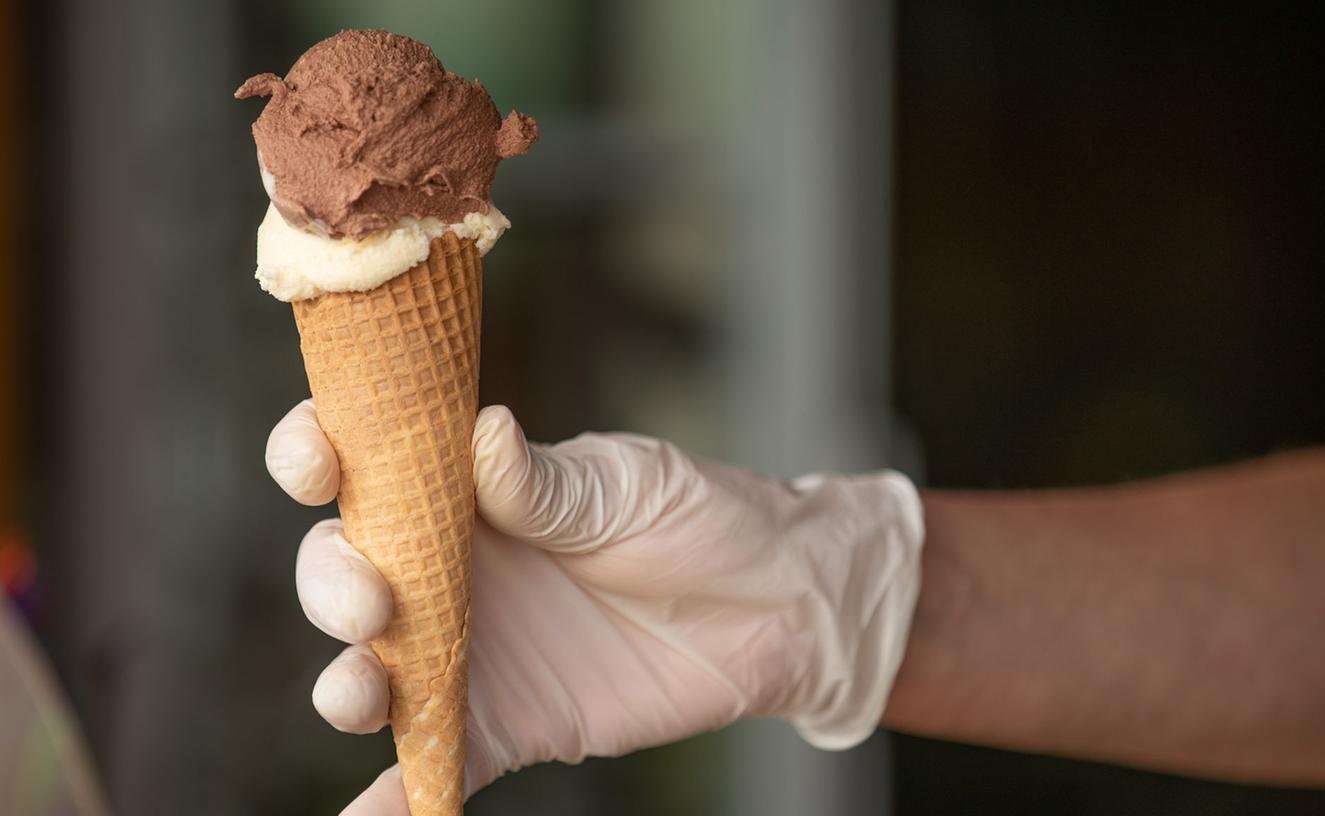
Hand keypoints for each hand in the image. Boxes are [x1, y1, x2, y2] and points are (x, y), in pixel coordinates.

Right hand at [267, 400, 922, 813]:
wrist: (777, 608)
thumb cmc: (702, 520)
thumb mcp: (628, 487)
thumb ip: (547, 483)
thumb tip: (481, 434)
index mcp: (467, 492)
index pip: (365, 467)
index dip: (317, 456)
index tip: (318, 463)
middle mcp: (450, 570)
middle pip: (347, 572)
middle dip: (333, 583)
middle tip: (375, 600)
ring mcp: (470, 652)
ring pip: (374, 670)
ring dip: (346, 684)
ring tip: (358, 695)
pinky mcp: (505, 725)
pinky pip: (433, 762)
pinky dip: (394, 796)